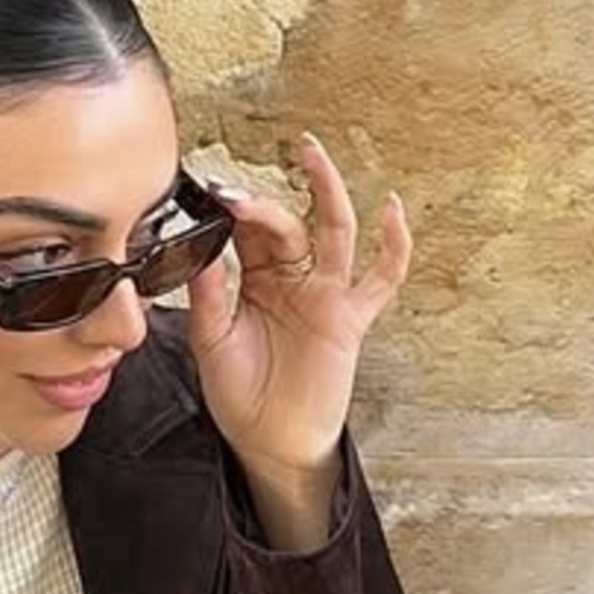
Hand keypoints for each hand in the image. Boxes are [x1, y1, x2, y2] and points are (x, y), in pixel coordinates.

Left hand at [180, 130, 409, 493]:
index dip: (230, 210)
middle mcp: (294, 280)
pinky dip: (393, 247)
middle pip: (285, 223)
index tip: (206, 193)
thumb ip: (208, 295)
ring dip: (325, 189)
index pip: (247, 230)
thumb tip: (200, 250)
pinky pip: (381, 279)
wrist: (269, 441)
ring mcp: (326, 295)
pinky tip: (392, 213)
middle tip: (232, 191)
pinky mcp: (350, 319)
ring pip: (333, 231)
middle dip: (260, 204)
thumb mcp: (211, 340)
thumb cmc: (242, 394)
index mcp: (256, 280)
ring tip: (310, 152)